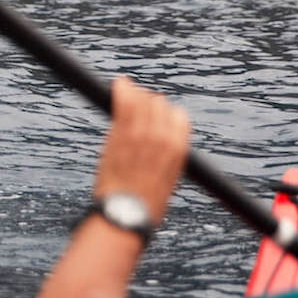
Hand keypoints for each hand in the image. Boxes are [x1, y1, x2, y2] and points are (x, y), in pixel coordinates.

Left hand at [93, 76, 190, 228]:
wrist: (126, 212)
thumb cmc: (145, 201)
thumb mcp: (168, 179)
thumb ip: (165, 156)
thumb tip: (158, 143)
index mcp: (179, 149)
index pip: (178, 115)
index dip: (165, 113)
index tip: (155, 114)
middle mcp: (164, 137)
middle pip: (159, 104)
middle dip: (148, 102)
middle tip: (137, 105)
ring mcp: (142, 133)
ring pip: (143, 99)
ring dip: (135, 94)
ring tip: (127, 92)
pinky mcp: (121, 133)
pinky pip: (124, 102)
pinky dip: (121, 90)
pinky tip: (118, 84)